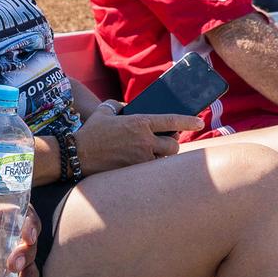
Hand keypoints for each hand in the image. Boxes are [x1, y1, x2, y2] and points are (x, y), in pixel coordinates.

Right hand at [73, 102, 202, 174]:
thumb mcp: (103, 112)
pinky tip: (144, 163)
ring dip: (162, 156)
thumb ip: (116, 105)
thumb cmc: (91, 132)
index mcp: (138, 123)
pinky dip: (151, 165)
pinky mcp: (135, 171)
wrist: (78, 155)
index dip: (188, 121)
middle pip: (173, 145)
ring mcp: (141, 158)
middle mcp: (144, 141)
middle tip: (167, 142)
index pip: (171, 121)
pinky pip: (152, 169)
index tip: (199, 121)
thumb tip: (126, 107)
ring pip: (164, 159)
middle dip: (173, 144)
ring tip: (154, 152)